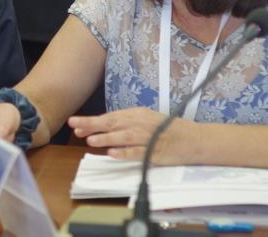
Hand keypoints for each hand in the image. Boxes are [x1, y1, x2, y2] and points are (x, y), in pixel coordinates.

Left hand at [68, 107, 198, 164]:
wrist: (193, 139)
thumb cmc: (168, 129)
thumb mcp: (146, 119)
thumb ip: (126, 123)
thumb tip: (104, 128)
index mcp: (137, 114)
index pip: (110, 117)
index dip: (92, 121)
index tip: (76, 123)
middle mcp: (140, 123)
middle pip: (112, 123)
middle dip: (92, 124)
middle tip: (75, 126)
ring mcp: (147, 137)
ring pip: (122, 137)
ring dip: (106, 138)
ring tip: (90, 140)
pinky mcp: (154, 152)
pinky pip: (137, 152)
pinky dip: (124, 153)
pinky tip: (112, 154)